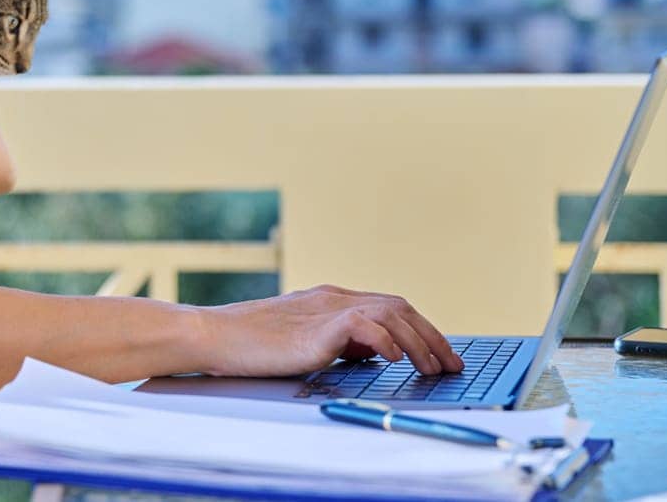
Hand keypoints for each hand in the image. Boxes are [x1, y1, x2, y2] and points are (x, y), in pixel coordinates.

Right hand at [194, 284, 465, 377]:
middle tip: (451, 364)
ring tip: (431, 368)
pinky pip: (364, 324)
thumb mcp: (304, 340)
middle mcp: (333, 298)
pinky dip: (385, 341)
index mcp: (330, 299)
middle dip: (432, 336)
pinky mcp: (315, 326)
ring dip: (419, 342)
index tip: (441, 353)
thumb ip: (339, 340)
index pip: (389, 306)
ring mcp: (325, 309)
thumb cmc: (251, 343)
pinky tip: (393, 359)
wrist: (215, 335)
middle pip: (399, 307)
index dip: (421, 328)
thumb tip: (374, 352)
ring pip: (390, 313)